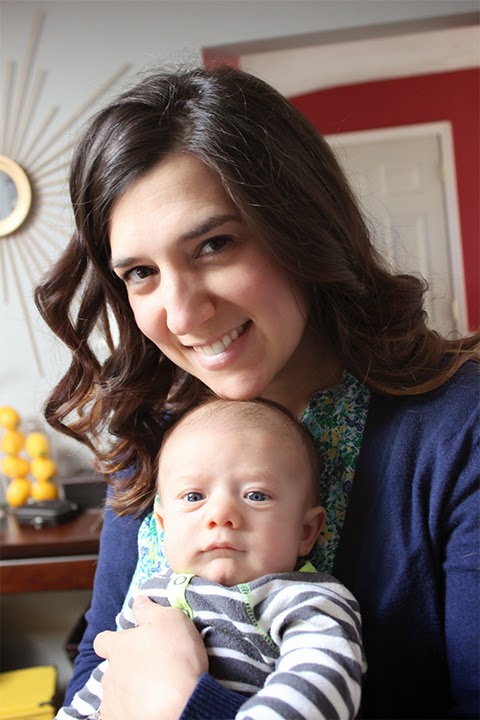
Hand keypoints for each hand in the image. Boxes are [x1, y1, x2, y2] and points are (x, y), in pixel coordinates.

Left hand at [93, 595, 207, 719]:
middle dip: (127, 669)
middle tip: (152, 670)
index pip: (102, 641)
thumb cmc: (175, 660)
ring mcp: (112, 702)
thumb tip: (139, 601)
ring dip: (130, 691)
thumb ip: (150, 609)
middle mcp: (110, 674)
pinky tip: (150, 709)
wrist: (179, 708)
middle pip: (112, 668)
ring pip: (116, 693)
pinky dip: (133, 711)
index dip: (112, 641)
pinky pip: (121, 714)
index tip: (127, 643)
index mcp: (118, 646)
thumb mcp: (170, 619)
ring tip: (155, 692)